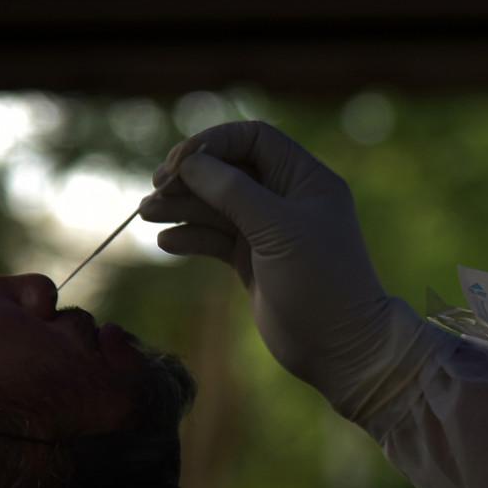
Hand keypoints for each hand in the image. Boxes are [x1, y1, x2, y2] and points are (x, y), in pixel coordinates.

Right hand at [140, 121, 434, 422]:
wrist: (340, 348)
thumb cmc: (320, 283)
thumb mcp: (276, 229)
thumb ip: (232, 191)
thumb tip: (190, 161)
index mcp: (305, 179)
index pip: (252, 139)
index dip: (213, 144)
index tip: (179, 163)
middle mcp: (287, 199)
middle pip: (229, 171)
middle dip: (191, 178)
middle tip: (156, 191)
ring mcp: (269, 232)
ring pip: (218, 206)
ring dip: (182, 207)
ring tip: (147, 214)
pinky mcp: (254, 262)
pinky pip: (216, 238)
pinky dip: (191, 237)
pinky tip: (167, 242)